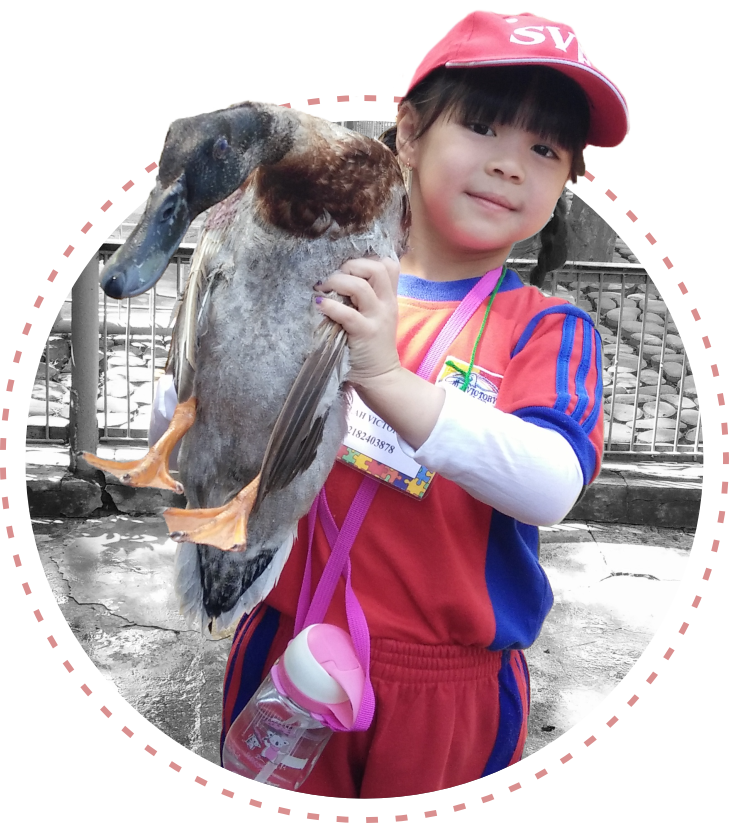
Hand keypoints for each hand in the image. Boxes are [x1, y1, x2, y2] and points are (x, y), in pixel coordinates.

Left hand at [314, 257, 400, 388]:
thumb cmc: (371, 346)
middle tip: (334, 277)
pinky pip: (348, 314)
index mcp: (389, 298)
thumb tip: (339, 278)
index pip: (388, 264)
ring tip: (322, 288)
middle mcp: (386, 304)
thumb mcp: (376, 317)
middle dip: (351, 265)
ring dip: (337, 282)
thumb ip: (366, 298)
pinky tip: (319, 305)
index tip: (348, 268)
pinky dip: (330, 306)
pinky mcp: (365, 334)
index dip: (366, 259)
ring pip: (361, 286)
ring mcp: (377, 318)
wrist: (381, 377)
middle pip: (377, 267)